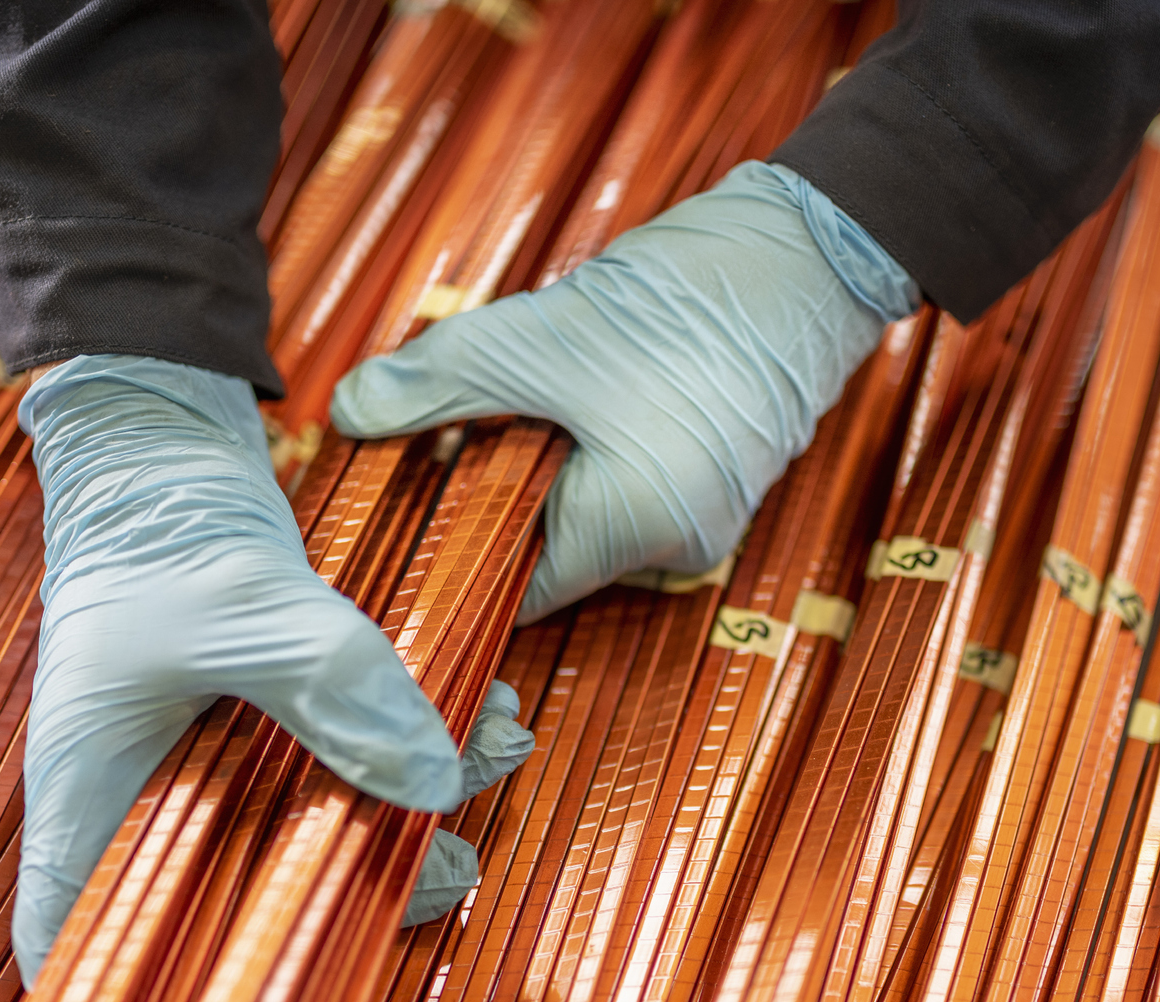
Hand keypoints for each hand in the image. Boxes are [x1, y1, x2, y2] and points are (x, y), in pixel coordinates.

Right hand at [14, 356, 531, 986]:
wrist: (164, 438)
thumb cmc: (160, 522)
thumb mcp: (243, 603)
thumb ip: (333, 687)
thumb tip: (437, 781)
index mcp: (91, 789)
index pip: (72, 935)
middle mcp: (142, 795)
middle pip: (225, 903)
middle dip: (345, 899)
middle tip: (449, 875)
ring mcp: (202, 763)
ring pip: (300, 835)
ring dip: (403, 814)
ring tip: (495, 763)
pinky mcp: (258, 725)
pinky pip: (335, 769)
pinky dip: (406, 754)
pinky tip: (483, 718)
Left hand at [329, 160, 918, 623]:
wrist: (809, 251)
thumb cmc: (683, 304)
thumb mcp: (533, 342)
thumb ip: (434, 385)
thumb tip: (350, 414)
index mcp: (632, 535)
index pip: (513, 591)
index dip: (450, 557)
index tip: (398, 519)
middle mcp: (675, 548)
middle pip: (547, 552)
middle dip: (490, 498)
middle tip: (443, 440)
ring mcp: (704, 517)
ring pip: (583, 514)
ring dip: (537, 468)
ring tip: (519, 402)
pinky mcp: (718, 478)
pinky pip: (625, 485)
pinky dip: (585, 451)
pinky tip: (573, 395)